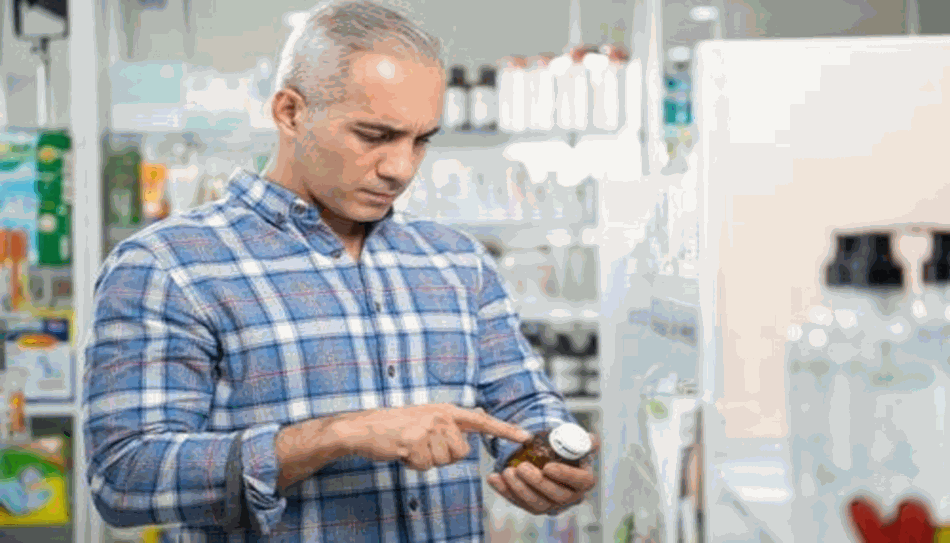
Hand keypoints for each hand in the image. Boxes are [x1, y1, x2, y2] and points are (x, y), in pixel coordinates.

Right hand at [339, 404, 530, 470]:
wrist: (365, 428)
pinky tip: (403, 451)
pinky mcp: (415, 442)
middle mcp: (441, 416)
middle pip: (460, 452)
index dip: (505, 430)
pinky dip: (414, 464)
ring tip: (411, 445)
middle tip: (421, 444)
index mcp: (446, 410)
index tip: (525, 436)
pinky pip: (426, 466)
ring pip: (444, 461)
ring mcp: (428, 428)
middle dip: (442, 456)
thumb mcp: (428, 417)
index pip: (482, 421)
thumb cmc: (397, 426)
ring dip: (427, 460)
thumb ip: (451, 424)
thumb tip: (476, 428)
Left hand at [487, 433, 598, 514]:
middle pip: (556, 495)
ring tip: (507, 471)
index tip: (548, 466)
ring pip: (536, 504)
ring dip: (519, 489)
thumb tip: (592, 439)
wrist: (547, 455)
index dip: (565, 475)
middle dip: (537, 483)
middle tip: (521, 467)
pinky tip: (493, 477)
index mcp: (584, 481)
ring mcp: (551, 505)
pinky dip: (504, 491)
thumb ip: (583, 439)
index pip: (580, 482)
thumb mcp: (574, 439)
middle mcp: (570, 497)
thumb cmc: (563, 447)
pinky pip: (518, 502)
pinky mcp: (532, 506)